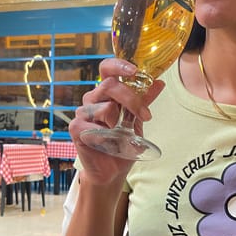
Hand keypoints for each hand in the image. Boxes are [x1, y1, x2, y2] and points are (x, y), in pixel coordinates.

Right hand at [69, 58, 164, 183]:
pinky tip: (109, 144)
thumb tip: (159, 82)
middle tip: (145, 115)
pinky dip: (108, 136)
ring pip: (106, 107)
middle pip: (110, 85)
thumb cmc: (122, 143)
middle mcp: (92, 99)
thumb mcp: (137, 119)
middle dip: (131, 99)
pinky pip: (95, 126)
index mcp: (105, 93)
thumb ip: (144, 100)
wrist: (112, 170)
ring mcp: (82, 113)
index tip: (135, 71)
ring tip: (122, 137)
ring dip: (120, 123)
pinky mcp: (76, 128)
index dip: (119, 65)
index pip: (107, 69)